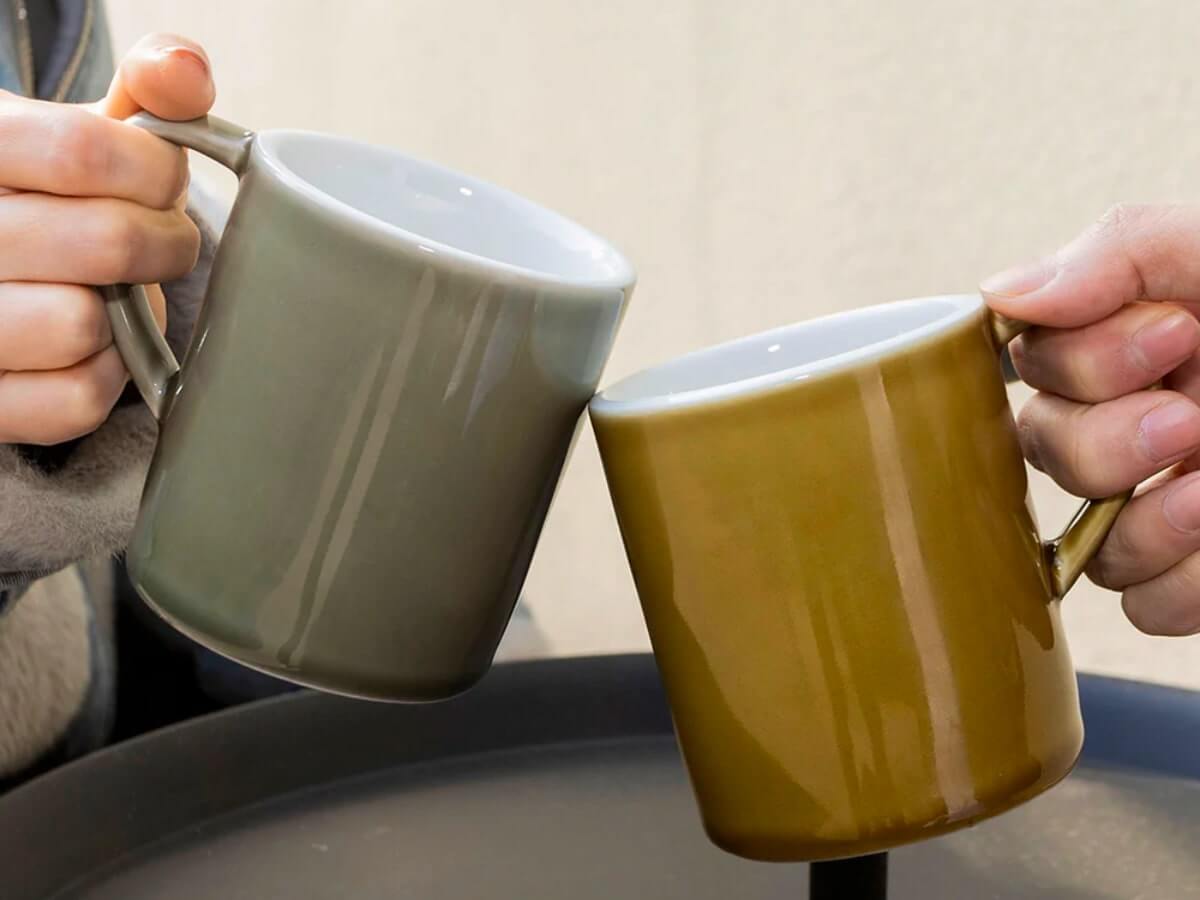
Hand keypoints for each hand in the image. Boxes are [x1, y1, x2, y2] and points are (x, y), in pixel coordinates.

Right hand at [0, 33, 214, 444]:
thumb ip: (144, 92)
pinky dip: (106, 375)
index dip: (156, 171)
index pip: (83, 150)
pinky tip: (95, 344)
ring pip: (83, 325)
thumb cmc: (52, 195)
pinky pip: (75, 399)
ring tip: (116, 291)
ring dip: (127, 313)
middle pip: (107, 242)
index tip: (163, 182)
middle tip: (162, 240)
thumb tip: (186, 74)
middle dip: (165, 243)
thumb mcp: (81, 130)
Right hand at [982, 204, 1199, 634]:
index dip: (1081, 360)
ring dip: (1147, 521)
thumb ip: (1121, 254)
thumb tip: (999, 292)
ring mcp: (1172, 506)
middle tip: (1190, 417)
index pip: (1032, 361)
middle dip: (1106, 441)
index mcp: (1145, 340)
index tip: (1178, 333)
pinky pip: (1144, 605)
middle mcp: (1146, 421)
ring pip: (1086, 542)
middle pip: (1043, 454)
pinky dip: (1184, 583)